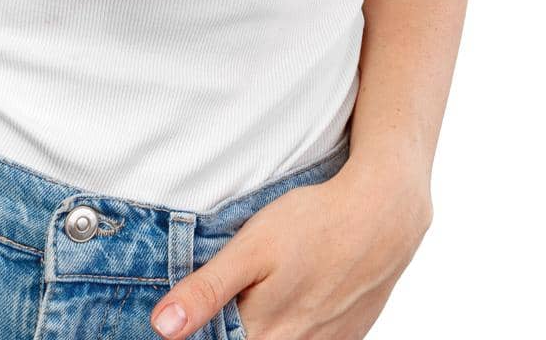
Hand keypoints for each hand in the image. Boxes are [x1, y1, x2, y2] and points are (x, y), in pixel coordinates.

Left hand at [149, 160, 432, 338]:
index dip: (202, 331)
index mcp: (264, 333)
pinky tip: (292, 306)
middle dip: (233, 328)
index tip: (188, 322)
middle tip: (231, 303)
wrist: (383, 216)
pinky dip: (298, 330)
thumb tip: (162, 328)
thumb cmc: (313, 224)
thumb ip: (207, 289)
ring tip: (260, 300)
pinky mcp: (350, 336)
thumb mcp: (252, 248)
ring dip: (266, 329)